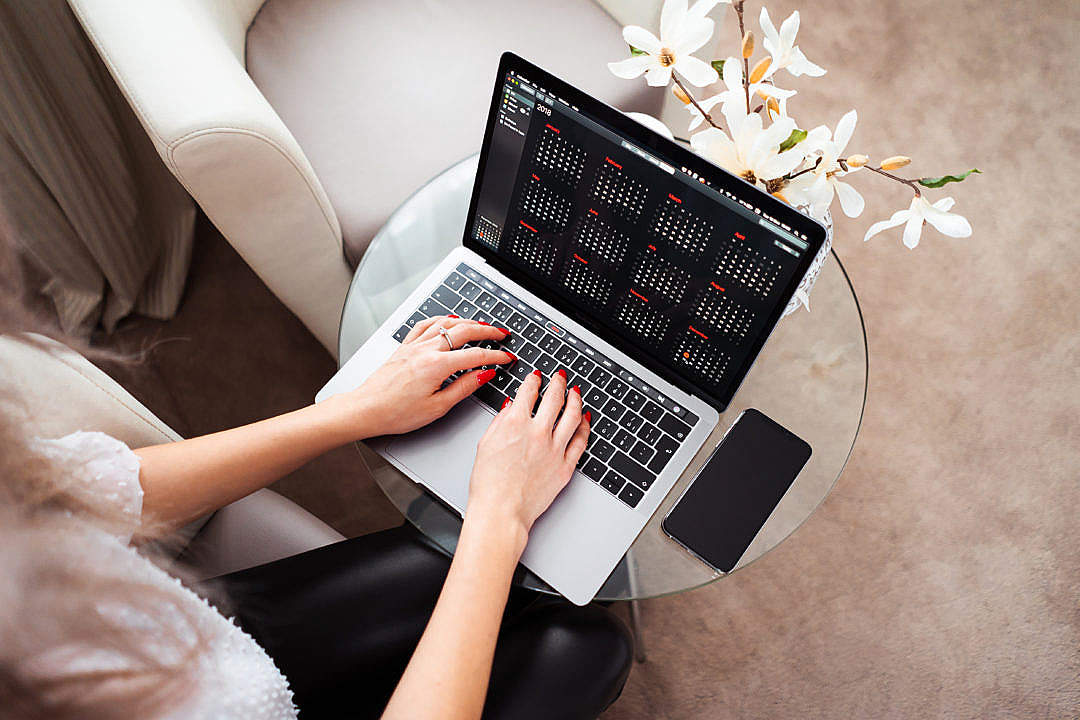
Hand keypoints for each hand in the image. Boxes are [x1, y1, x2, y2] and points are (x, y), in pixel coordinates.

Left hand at [344, 316, 514, 436]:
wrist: (366, 410)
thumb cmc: (396, 413)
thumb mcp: (437, 407)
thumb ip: (463, 388)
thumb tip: (483, 375)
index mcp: (436, 366)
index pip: (475, 355)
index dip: (495, 356)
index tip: (506, 357)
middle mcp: (425, 350)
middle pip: (463, 331)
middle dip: (486, 330)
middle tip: (501, 334)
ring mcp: (414, 346)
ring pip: (445, 324)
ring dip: (466, 321)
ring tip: (480, 324)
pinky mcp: (404, 347)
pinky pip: (424, 325)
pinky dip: (439, 320)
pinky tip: (446, 320)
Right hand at [466, 368, 590, 542]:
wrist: (501, 511)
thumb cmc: (489, 485)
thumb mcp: (485, 445)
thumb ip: (500, 422)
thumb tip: (509, 407)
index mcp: (515, 423)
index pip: (528, 392)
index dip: (533, 380)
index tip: (536, 377)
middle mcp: (538, 433)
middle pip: (554, 398)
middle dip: (558, 382)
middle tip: (560, 377)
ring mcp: (555, 449)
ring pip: (573, 415)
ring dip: (575, 399)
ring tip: (575, 392)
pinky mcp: (565, 466)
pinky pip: (581, 441)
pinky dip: (585, 426)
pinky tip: (585, 419)